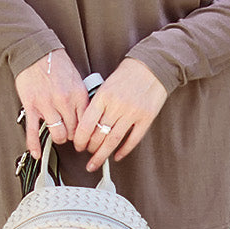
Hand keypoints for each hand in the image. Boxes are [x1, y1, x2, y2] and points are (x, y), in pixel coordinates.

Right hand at [14, 50, 89, 157]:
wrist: (37, 52)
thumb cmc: (56, 64)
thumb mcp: (77, 80)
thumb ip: (81, 99)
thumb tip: (88, 116)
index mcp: (78, 95)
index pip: (87, 123)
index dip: (87, 134)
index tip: (86, 138)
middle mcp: (64, 101)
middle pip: (73, 131)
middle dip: (73, 137)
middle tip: (71, 137)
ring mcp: (47, 105)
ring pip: (57, 134)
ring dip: (58, 138)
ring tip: (58, 136)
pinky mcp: (32, 106)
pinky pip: (33, 130)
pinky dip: (35, 144)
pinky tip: (37, 153)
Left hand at [74, 58, 168, 172]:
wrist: (151, 66)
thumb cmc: (127, 74)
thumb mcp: (105, 84)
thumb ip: (97, 103)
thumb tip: (86, 125)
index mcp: (103, 96)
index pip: (86, 125)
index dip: (79, 139)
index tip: (77, 145)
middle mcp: (117, 106)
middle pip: (99, 135)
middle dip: (90, 148)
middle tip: (86, 153)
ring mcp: (133, 113)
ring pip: (113, 140)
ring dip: (102, 154)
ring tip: (96, 162)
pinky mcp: (146, 118)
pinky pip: (133, 139)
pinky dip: (124, 150)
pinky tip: (116, 156)